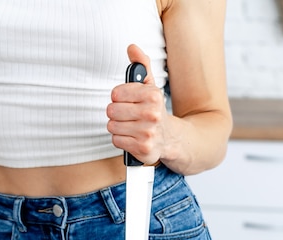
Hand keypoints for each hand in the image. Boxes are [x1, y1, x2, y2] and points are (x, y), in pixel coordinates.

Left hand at [107, 44, 171, 165]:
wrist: (171, 138)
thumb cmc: (154, 110)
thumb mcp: (150, 87)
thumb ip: (141, 66)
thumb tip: (132, 47)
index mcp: (153, 95)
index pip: (116, 94)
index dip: (118, 98)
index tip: (126, 101)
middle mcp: (152, 114)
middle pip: (111, 111)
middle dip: (116, 113)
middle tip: (128, 115)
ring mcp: (148, 133)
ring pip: (112, 126)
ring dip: (118, 127)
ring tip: (130, 126)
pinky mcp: (143, 149)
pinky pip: (116, 140)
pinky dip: (121, 140)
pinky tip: (131, 137)